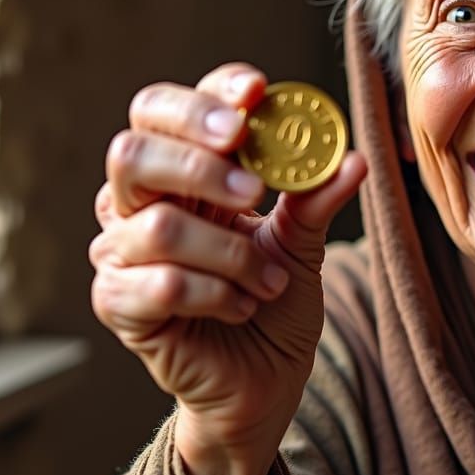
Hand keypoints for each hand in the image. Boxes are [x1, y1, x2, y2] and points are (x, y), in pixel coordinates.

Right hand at [90, 63, 365, 474]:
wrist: (265, 382)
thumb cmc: (275, 303)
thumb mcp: (303, 245)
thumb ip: (315, 199)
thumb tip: (354, 158)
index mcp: (180, 176)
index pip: (166, 112)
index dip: (207, 96)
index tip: (257, 92)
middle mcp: (138, 206)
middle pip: (133, 151)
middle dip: (200, 162)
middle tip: (255, 189)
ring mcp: (122, 255)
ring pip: (158, 226)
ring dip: (231, 255)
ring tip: (269, 281)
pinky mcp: (120, 305)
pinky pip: (160, 285)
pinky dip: (215, 294)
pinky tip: (243, 307)